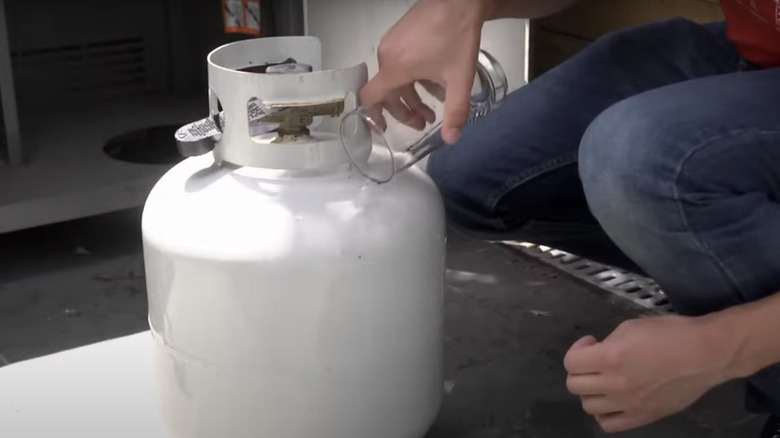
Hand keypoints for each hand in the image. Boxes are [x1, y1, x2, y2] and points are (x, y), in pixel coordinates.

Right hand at [359, 0, 495, 143]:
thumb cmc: (457, 36)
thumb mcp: (460, 79)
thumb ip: (455, 112)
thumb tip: (451, 139)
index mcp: (395, 69)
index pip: (370, 98)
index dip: (373, 117)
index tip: (383, 129)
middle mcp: (387, 56)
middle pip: (387, 92)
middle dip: (405, 111)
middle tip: (425, 121)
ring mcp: (392, 42)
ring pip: (397, 78)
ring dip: (413, 95)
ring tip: (436, 104)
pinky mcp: (400, 33)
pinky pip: (401, 62)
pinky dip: (414, 77)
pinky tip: (436, 79)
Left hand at [564, 316, 733, 432]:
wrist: (706, 354)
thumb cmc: (671, 333)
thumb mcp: (631, 327)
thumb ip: (608, 343)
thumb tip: (598, 353)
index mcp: (611, 358)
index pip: (571, 363)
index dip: (577, 350)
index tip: (591, 343)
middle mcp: (616, 384)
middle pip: (575, 385)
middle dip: (580, 370)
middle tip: (595, 361)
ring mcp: (629, 404)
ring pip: (588, 406)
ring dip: (591, 392)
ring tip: (604, 380)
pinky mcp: (644, 416)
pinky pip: (609, 425)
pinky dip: (605, 414)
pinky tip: (613, 400)